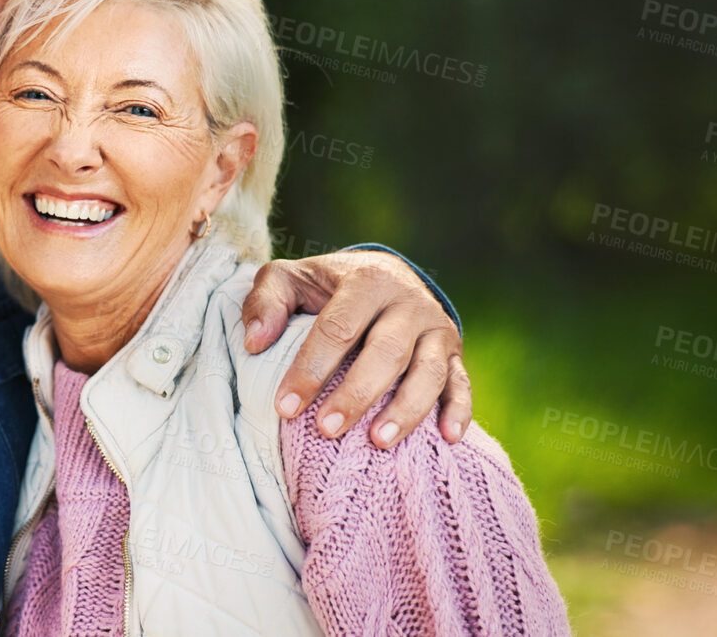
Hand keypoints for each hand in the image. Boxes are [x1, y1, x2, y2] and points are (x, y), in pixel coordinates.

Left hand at [240, 250, 470, 448]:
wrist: (385, 274)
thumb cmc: (327, 287)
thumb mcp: (291, 279)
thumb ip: (266, 301)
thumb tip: (255, 342)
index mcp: (366, 282)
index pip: (338, 328)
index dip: (310, 368)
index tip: (285, 407)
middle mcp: (408, 303)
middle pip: (385, 353)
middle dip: (355, 393)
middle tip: (325, 429)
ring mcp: (436, 330)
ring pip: (428, 372)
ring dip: (405, 409)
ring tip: (377, 442)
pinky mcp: (455, 354)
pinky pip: (462, 383)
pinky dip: (459, 411)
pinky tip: (448, 439)